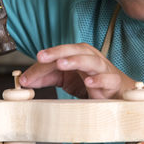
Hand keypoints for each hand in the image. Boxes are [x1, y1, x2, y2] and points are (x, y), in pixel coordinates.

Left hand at [19, 43, 135, 98]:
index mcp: (80, 55)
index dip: (46, 59)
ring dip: (77, 60)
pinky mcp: (113, 83)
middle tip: (42, 56)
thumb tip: (24, 80)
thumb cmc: (92, 82)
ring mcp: (104, 70)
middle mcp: (92, 59)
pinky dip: (99, 80)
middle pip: (76, 50)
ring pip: (91, 61)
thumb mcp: (66, 79)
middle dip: (59, 52)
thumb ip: (47, 77)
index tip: (30, 69)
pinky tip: (88, 83)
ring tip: (62, 64)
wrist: (118, 93)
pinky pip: (107, 79)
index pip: (61, 53)